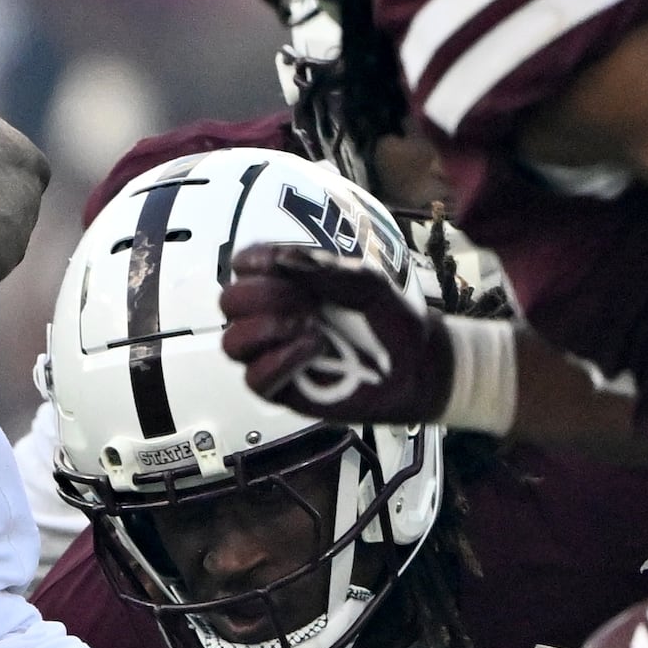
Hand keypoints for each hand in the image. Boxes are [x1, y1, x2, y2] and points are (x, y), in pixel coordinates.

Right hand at [219, 254, 452, 423]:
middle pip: (230, 302)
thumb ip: (327, 270)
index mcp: (288, 284)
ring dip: (264, 330)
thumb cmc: (390, 320)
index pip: (244, 266)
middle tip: (305, 303)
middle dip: (262, 296)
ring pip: (232, 343)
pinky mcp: (282, 388)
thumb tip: (282, 259)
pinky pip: (254, 379)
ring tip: (309, 328)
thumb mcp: (367, 285)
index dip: (251, 261)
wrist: (417, 366)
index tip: (273, 264)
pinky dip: (278, 362)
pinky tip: (312, 351)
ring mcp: (274, 354)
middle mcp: (272, 317)